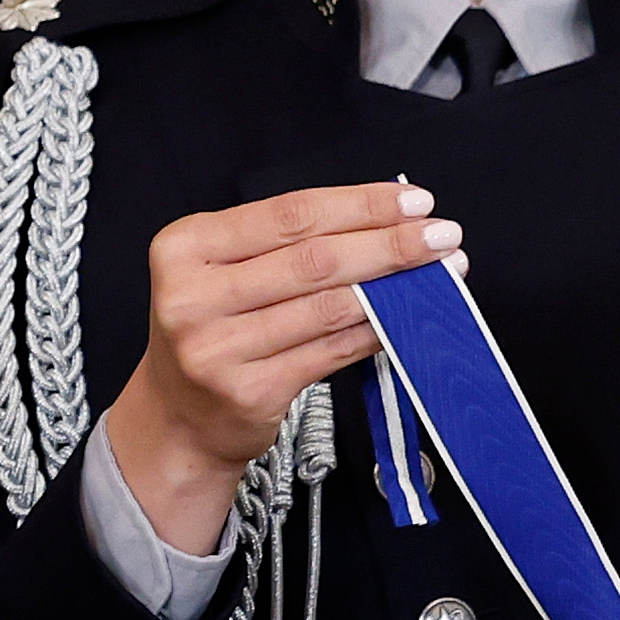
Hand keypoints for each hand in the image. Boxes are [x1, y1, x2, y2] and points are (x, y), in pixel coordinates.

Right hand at [93, 182, 458, 549]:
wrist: (178, 419)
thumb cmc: (213, 331)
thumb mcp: (222, 272)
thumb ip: (286, 245)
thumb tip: (389, 222)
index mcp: (184, 248)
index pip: (288, 214)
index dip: (359, 205)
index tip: (412, 200)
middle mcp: (191, 298)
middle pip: (312, 259)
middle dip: (388, 243)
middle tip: (441, 234)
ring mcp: (217, 350)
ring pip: (328, 306)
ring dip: (395, 286)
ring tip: (440, 272)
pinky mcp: (249, 392)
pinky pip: (332, 351)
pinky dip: (377, 330)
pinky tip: (407, 317)